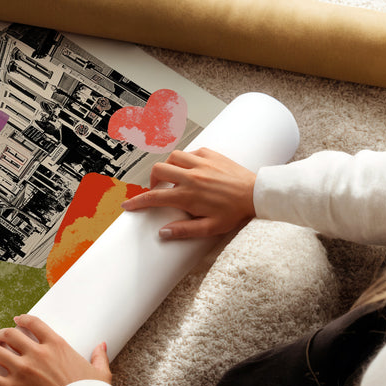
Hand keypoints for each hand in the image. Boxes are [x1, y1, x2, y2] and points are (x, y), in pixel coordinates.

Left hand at [0, 315, 110, 385]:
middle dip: (2, 334)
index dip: (22, 320)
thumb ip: (98, 356)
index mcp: (56, 345)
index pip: (33, 324)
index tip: (16, 320)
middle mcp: (36, 354)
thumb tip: (101, 346)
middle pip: (10, 335)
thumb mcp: (99, 372)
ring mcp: (22, 370)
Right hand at [121, 147, 256, 239]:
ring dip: (168, 167)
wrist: (257, 194)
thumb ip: (185, 231)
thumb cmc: (236, 212)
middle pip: (158, 171)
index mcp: (188, 195)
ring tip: (173, 177)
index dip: (137, 202)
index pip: (154, 197)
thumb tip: (163, 233)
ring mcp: (201, 163)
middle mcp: (191, 176)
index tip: (128, 205)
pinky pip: (191, 152)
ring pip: (172, 157)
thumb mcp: (210, 228)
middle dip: (152, 180)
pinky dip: (186, 159)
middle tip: (157, 189)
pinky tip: (191, 168)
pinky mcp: (211, 154)